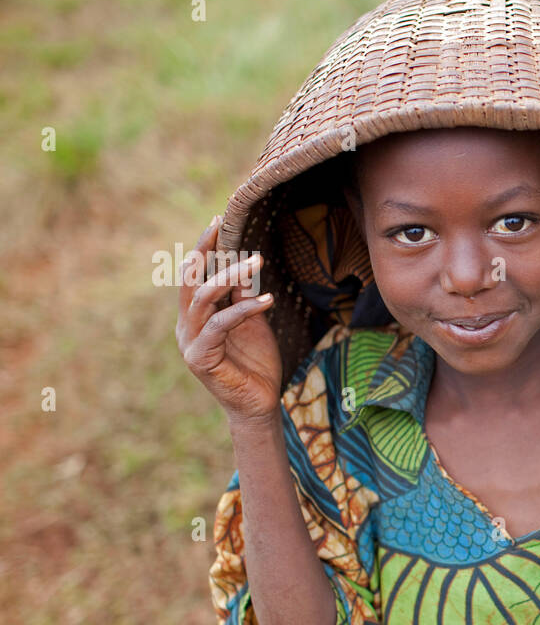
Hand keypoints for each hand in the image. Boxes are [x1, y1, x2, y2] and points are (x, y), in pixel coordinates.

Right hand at [175, 215, 281, 427]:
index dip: (204, 248)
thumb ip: (243, 296)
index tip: (218, 220)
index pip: (195, 275)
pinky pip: (220, 325)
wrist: (259, 404)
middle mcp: (186, 326)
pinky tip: (267, 300)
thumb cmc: (256, 364)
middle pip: (190, 280)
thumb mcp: (252, 322)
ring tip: (256, 261)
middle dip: (204, 251)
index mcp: (196, 316)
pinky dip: (243, 310)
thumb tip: (244, 264)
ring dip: (230, 276)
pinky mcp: (200, 358)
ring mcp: (190, 342)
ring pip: (204, 299)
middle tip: (220, 226)